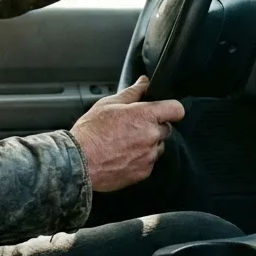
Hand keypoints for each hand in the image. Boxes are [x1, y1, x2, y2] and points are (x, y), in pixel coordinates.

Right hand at [70, 76, 184, 191]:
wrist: (79, 161)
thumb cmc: (91, 131)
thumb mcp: (109, 104)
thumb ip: (132, 92)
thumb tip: (144, 82)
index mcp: (145, 116)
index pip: (176, 109)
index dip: (171, 108)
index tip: (164, 110)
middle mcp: (151, 137)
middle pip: (166, 129)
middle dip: (154, 126)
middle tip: (133, 126)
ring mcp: (148, 157)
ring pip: (157, 147)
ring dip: (147, 143)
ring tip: (125, 142)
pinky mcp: (143, 173)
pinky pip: (149, 163)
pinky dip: (140, 159)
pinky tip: (122, 155)